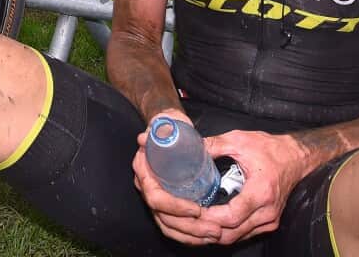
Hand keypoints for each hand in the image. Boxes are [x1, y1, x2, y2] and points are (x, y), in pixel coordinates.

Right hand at [132, 110, 222, 244]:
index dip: (174, 206)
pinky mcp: (167, 205)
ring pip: (169, 225)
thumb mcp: (168, 122)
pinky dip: (189, 236)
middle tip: (214, 228)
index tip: (197, 208)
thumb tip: (144, 137)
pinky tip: (206, 236)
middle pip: (163, 217)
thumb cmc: (171, 125)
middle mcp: (146, 186)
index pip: (154, 196)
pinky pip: (174, 227)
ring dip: (192, 235)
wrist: (170, 128)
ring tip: (215, 234)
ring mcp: (156, 197)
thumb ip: (160, 126)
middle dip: (189, 227)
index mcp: (143, 169)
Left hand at [195, 130, 310, 243]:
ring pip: (236, 238)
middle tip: (186, 220)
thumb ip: (214, 144)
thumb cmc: (270, 149)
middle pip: (231, 233)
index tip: (191, 210)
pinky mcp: (269, 223)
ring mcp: (269, 220)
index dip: (208, 217)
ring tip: (194, 223)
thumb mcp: (240, 140)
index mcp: (261, 192)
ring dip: (214, 234)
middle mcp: (267, 211)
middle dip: (206, 230)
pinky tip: (210, 224)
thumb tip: (191, 147)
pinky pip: (244, 234)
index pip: (231, 216)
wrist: (294, 157)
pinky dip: (226, 232)